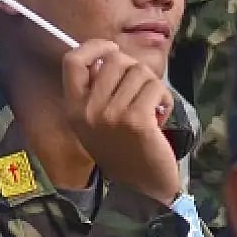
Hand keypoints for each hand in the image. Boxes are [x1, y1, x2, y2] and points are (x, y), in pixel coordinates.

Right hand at [62, 40, 180, 205]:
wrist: (141, 190)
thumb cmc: (123, 149)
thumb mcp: (96, 120)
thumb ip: (97, 89)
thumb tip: (109, 54)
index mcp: (73, 108)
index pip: (72, 61)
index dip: (94, 47)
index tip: (110, 50)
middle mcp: (88, 111)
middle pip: (114, 60)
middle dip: (134, 70)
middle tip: (139, 92)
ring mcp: (111, 116)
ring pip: (139, 72)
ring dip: (152, 87)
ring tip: (150, 109)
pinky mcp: (137, 121)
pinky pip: (155, 87)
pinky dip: (164, 99)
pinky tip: (160, 116)